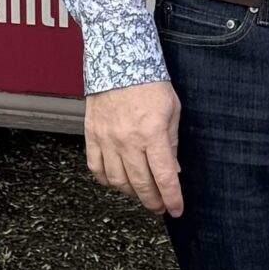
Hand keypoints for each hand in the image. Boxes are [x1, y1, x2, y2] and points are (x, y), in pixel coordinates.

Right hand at [83, 79, 183, 216]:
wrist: (119, 60)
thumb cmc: (149, 82)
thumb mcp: (172, 110)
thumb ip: (172, 142)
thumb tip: (173, 169)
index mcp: (152, 133)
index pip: (165, 177)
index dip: (172, 198)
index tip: (176, 210)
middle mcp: (128, 141)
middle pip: (141, 185)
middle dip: (154, 202)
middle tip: (160, 207)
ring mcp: (107, 139)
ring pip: (117, 182)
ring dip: (131, 194)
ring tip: (141, 194)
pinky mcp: (92, 135)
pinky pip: (96, 168)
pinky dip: (106, 180)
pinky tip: (117, 181)